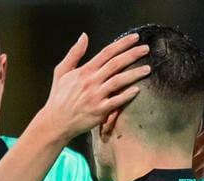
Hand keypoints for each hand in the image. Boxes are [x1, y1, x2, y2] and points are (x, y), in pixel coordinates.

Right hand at [34, 33, 150, 141]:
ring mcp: (96, 96)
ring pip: (119, 81)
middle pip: (116, 64)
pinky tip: (138, 90)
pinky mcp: (100, 111)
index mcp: (84, 71)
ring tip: (147, 69)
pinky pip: (116, 101)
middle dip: (133, 54)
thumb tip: (84, 36)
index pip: (106, 52)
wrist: (56, 121)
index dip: (122, 44)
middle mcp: (91, 81)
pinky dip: (127, 95)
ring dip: (134, 74)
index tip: (135, 38)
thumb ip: (74, 53)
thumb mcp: (62, 71)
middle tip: (146, 49)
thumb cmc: (59, 97)